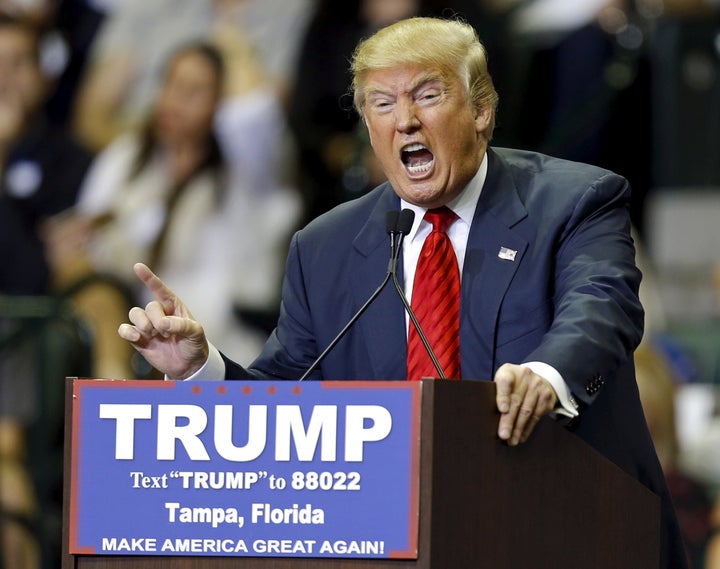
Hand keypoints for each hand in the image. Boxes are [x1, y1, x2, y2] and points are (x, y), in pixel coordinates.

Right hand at [117, 263, 208, 378]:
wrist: (188, 365)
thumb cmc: (194, 344)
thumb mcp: (196, 333)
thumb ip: (182, 325)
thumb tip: (163, 324)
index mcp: (173, 306)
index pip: (160, 289)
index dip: (149, 278)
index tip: (138, 266)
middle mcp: (158, 313)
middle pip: (149, 307)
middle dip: (157, 320)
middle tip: (168, 333)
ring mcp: (147, 326)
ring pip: (134, 314)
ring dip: (143, 324)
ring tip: (154, 335)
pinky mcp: (139, 339)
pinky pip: (124, 329)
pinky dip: (127, 332)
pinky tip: (137, 337)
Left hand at [494, 363, 557, 445]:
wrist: (535, 377)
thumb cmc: (512, 384)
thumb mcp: (501, 381)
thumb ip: (496, 393)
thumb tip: (488, 416)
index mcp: (509, 371)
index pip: (505, 381)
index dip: (503, 396)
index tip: (502, 410)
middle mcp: (525, 376)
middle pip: (516, 401)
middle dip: (508, 420)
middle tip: (503, 435)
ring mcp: (537, 386)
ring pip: (527, 411)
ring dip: (519, 428)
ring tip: (511, 441)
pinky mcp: (546, 397)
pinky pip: (536, 416)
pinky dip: (528, 428)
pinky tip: (521, 437)